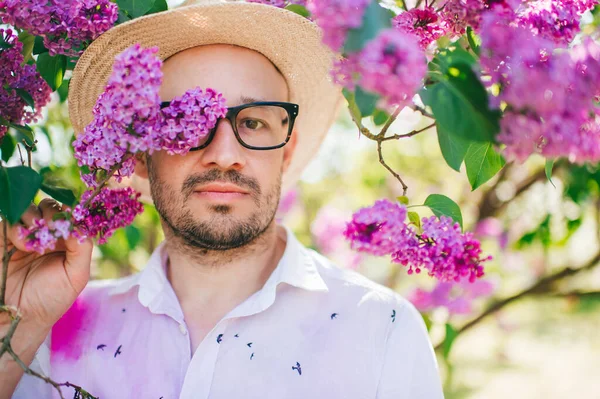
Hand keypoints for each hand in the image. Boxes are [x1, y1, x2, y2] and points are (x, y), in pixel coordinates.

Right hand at [0, 199, 92, 332]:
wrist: (19, 316)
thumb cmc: (51, 298)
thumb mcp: (76, 275)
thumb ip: (81, 248)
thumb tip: (77, 225)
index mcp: (65, 240)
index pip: (68, 214)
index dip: (68, 213)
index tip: (67, 221)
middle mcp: (44, 235)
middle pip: (47, 206)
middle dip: (50, 212)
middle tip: (50, 226)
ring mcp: (22, 236)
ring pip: (27, 210)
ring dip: (33, 218)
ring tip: (36, 241)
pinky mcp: (1, 240)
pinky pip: (7, 222)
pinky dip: (16, 228)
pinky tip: (22, 245)